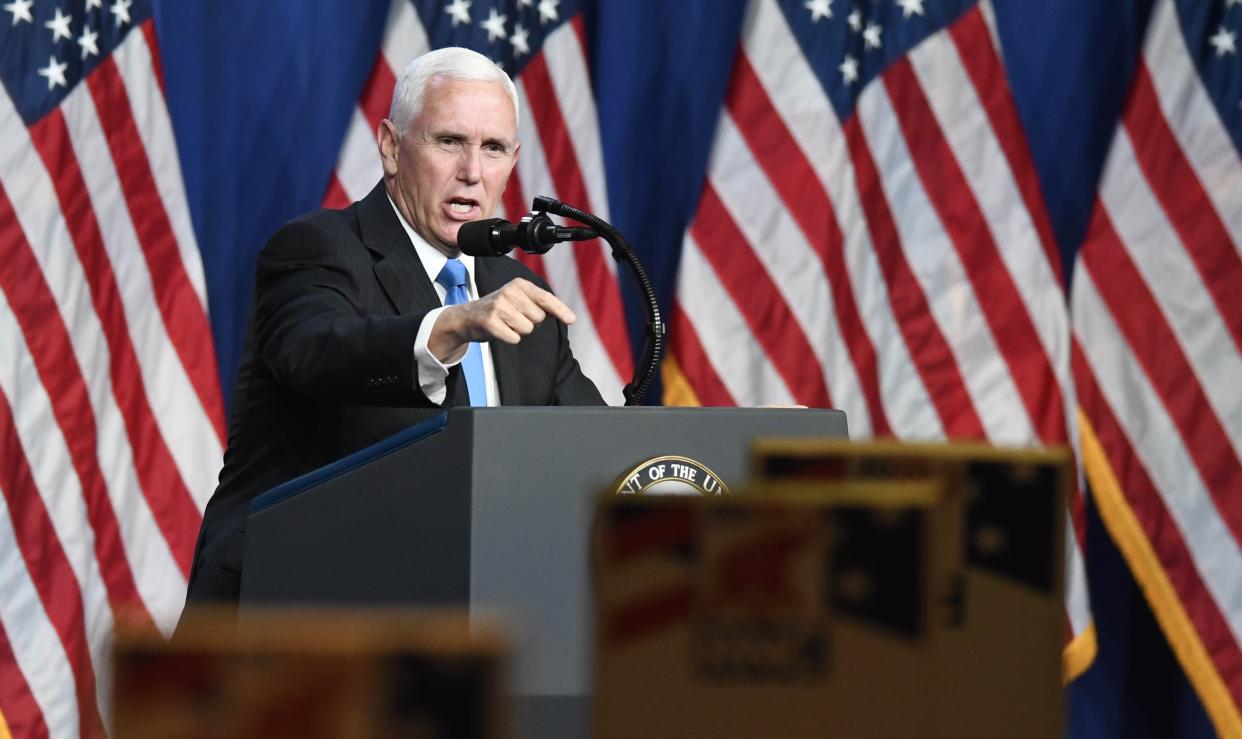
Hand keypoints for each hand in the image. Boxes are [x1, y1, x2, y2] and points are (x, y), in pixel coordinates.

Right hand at [429, 278, 575, 361]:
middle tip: (514, 318)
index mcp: (519, 284)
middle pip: (539, 318)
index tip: (571, 320)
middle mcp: (509, 292)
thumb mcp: (520, 299)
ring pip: (528, 329)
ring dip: (519, 331)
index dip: (560, 310)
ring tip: (507, 323)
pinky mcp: (490, 322)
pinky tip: (500, 331)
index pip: (545, 298)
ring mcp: (499, 306)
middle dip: (531, 322)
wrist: (468, 317)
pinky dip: (510, 339)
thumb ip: (541, 304)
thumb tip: (569, 316)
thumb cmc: (500, 309)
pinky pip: (515, 338)